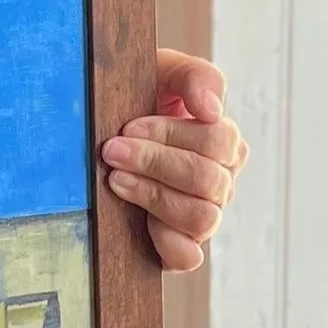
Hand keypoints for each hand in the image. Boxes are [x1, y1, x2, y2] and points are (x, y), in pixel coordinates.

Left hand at [99, 50, 247, 273]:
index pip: (218, 142)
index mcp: (224, 143)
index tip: (129, 125)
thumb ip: (196, 77)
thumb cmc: (139, 95)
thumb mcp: (165, 71)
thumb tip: (212, 110)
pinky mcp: (177, 246)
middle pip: (207, 180)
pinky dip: (167, 241)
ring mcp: (202, 216)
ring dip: (154, 196)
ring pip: (200, 217)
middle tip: (112, 150)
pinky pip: (188, 257)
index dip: (172, 135)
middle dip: (154, 162)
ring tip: (116, 179)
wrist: (103, 121)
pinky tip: (138, 221)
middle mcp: (220, 182)